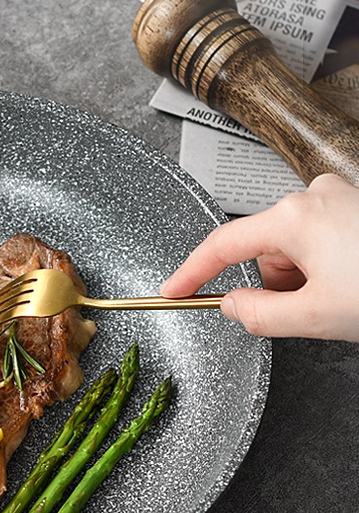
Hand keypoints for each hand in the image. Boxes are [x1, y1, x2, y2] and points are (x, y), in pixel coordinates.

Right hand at [160, 174, 358, 340]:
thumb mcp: (316, 315)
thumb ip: (261, 315)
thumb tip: (234, 305)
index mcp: (294, 218)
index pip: (222, 246)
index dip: (191, 273)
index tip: (172, 290)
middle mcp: (313, 197)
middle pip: (262, 252)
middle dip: (273, 286)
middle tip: (307, 310)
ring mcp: (337, 197)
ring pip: (291, 248)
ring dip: (301, 277)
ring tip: (338, 295)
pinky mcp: (354, 206)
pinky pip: (317, 238)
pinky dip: (322, 265)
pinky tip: (347, 282)